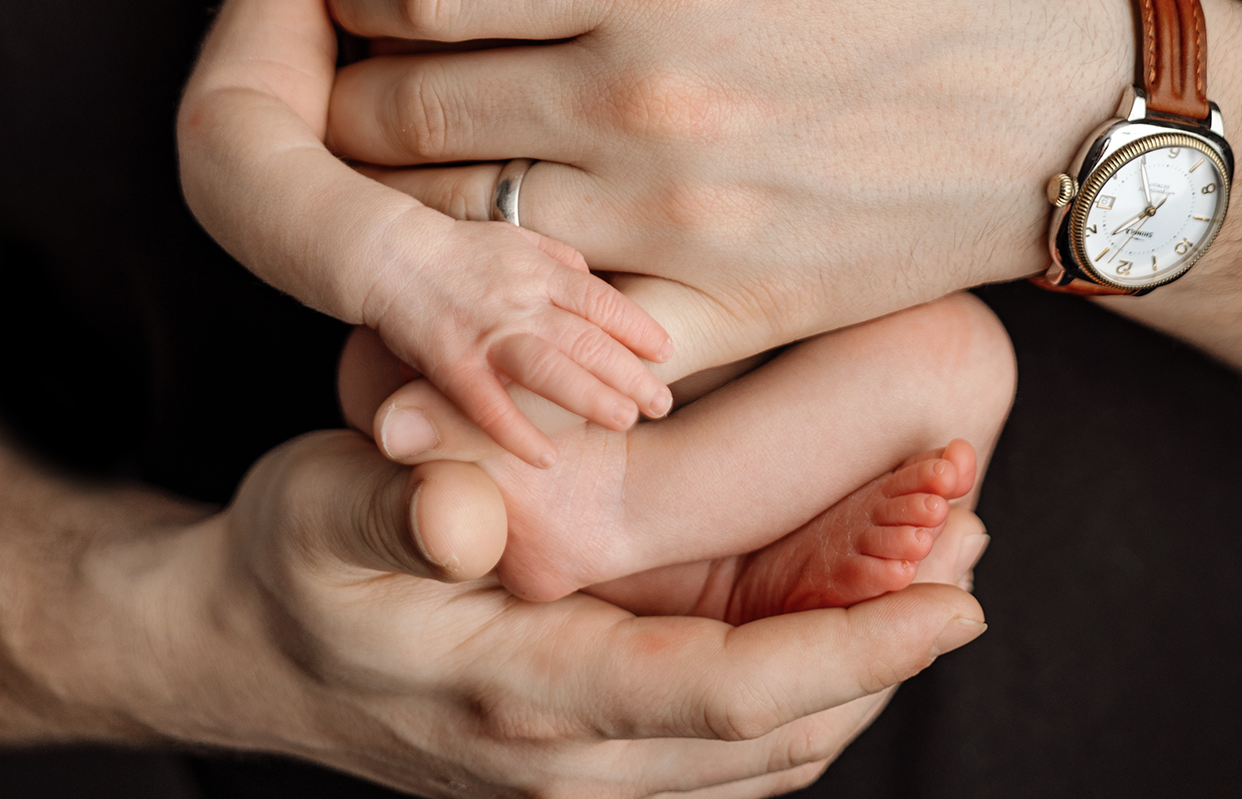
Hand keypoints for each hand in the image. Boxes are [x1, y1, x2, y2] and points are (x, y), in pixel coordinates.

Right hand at [2, 425, 985, 792]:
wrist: (237, 648)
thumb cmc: (291, 562)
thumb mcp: (324, 510)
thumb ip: (399, 508)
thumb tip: (462, 512)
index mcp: (523, 693)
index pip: (724, 695)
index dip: (852, 654)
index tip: (953, 605)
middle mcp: (567, 756)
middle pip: (774, 735)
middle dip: (886, 660)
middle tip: (972, 557)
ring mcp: (576, 765)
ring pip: (760, 751)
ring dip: (856, 675)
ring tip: (933, 573)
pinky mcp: (579, 745)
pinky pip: (719, 740)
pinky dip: (799, 685)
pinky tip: (835, 612)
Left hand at [327, 0, 1133, 351]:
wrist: (1070, 105)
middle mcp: (650, 93)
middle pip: (406, 111)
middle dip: (357, 97)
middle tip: (364, 88)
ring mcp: (683, 216)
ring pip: (457, 233)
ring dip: (404, 212)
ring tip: (408, 185)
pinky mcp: (731, 309)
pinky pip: (562, 353)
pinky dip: (500, 340)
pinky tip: (476, 310)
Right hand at [353, 210, 673, 465]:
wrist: (388, 251)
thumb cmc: (457, 250)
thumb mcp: (516, 239)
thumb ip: (558, 261)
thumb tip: (594, 282)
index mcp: (539, 268)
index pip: (601, 301)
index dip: (637, 327)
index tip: (666, 353)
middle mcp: (519, 296)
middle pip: (586, 338)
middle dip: (630, 372)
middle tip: (663, 403)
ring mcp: (485, 329)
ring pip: (548, 367)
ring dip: (590, 396)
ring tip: (626, 422)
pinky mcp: (450, 360)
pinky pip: (488, 404)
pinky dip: (518, 433)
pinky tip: (546, 458)